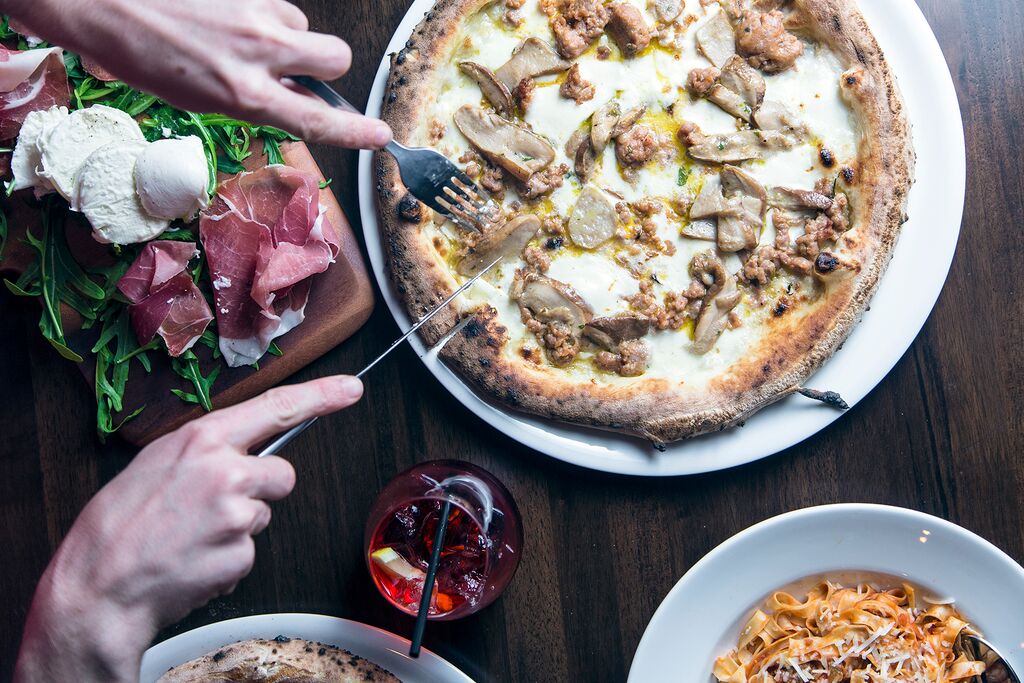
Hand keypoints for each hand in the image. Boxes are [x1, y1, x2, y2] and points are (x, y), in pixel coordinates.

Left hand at [5, 0, 391, 148]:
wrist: (102, 1)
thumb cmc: (140, 56)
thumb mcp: (199, 98)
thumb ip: (252, 100)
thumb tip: (288, 96)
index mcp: (243, 94)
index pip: (316, 119)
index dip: (354, 131)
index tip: (380, 136)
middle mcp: (258, 52)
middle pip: (335, 56)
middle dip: (328, 65)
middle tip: (300, 69)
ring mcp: (253, 13)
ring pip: (301, 24)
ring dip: (285, 34)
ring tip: (242, 36)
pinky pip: (272, 3)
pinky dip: (259, 12)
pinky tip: (224, 15)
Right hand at [13, 375, 363, 682]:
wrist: (99, 584)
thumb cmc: (119, 523)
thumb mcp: (158, 462)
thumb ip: (207, 451)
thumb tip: (243, 450)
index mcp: (202, 440)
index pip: (276, 408)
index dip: (319, 396)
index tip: (349, 388)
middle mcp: (226, 471)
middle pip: (282, 475)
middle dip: (261, 491)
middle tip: (212, 507)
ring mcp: (236, 514)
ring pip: (264, 516)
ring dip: (238, 528)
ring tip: (191, 536)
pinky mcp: (240, 554)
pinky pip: (249, 551)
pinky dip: (226, 559)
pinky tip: (193, 559)